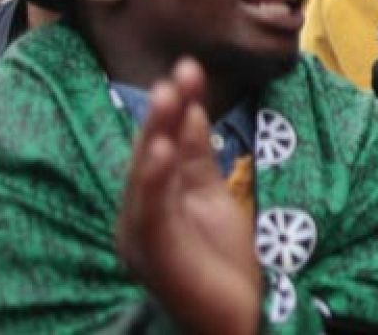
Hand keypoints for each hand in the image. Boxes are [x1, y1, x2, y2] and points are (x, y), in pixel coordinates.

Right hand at [116, 59, 259, 334]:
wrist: (238, 319)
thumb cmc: (221, 264)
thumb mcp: (211, 196)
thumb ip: (198, 157)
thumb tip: (191, 108)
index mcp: (153, 201)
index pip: (164, 145)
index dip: (177, 107)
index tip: (190, 68)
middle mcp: (139, 216)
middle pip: (150, 154)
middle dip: (164, 112)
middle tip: (180, 72)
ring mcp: (142, 237)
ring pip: (145, 176)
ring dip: (156, 134)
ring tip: (168, 95)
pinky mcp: (154, 255)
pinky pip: (151, 212)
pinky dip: (154, 179)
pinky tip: (160, 151)